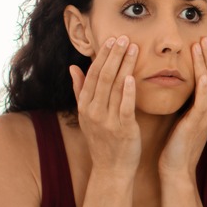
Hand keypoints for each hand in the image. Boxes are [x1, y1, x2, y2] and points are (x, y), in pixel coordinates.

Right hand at [69, 36, 140, 179]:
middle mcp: (93, 111)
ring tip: (133, 48)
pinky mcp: (122, 129)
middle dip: (114, 55)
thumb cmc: (102, 141)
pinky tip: (132, 77)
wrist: (111, 170)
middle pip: (104, 77)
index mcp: (86, 106)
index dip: (103, 55)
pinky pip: (124, 107)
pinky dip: (127, 91)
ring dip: (124, 65)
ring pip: (115, 87)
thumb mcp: (87, 116)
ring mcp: (107, 120)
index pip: (93, 74)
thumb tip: (73, 67)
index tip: (112, 39)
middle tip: (124, 37)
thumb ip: (80, 91)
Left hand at [158, 36, 206, 181]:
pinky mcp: (198, 123)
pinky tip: (202, 73)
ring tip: (204, 45)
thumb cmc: (176, 146)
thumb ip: (184, 104)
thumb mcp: (182, 119)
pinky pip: (203, 101)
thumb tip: (177, 88)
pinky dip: (204, 86)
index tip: (205, 41)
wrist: (176, 170)